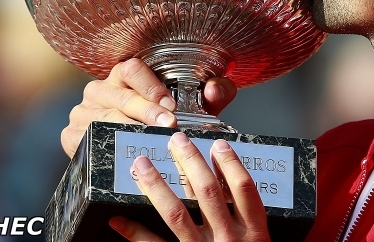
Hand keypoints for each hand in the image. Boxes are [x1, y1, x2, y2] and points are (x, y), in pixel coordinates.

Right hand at [61, 58, 236, 156]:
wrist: (134, 155)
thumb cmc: (164, 124)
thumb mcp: (190, 108)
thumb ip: (210, 96)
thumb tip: (216, 89)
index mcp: (124, 77)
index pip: (131, 68)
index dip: (151, 86)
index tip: (171, 106)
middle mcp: (100, 90)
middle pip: (119, 95)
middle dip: (146, 110)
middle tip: (168, 124)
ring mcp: (82, 112)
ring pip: (102, 117)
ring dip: (127, 128)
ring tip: (149, 139)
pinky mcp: (71, 136)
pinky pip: (84, 140)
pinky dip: (104, 146)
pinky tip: (122, 153)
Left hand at [109, 133, 269, 241]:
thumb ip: (249, 219)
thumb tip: (229, 182)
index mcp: (255, 235)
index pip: (245, 190)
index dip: (231, 164)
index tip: (218, 144)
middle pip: (208, 193)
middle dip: (189, 163)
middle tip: (175, 140)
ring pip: (177, 214)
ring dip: (157, 186)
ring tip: (143, 165)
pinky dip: (134, 232)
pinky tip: (117, 218)